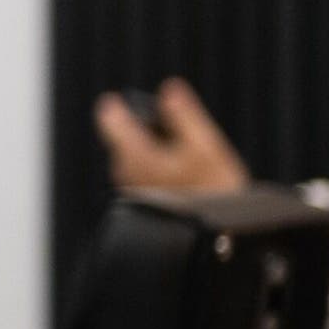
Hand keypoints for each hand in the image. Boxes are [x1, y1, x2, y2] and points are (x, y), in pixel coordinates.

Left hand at [96, 79, 249, 195]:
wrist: (216, 238)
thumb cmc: (214, 193)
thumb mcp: (205, 145)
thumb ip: (183, 115)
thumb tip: (170, 90)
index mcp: (136, 155)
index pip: (112, 122)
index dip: (116, 108)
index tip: (115, 101)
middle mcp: (127, 175)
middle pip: (122, 142)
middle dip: (137, 130)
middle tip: (159, 124)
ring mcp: (133, 192)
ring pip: (132, 161)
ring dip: (147, 151)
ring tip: (174, 151)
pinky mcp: (143, 206)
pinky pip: (141, 178)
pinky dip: (153, 169)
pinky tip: (177, 174)